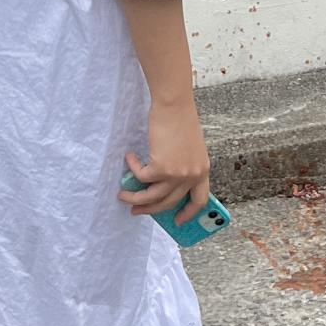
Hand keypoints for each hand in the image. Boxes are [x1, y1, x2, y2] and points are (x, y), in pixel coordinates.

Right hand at [122, 99, 210, 227]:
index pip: (199, 201)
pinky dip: (133, 168)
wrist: (174, 104)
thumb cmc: (180, 119)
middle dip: (150, 209)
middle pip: (169, 202)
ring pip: (152, 196)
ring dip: (135, 198)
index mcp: (203, 170)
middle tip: (136, 211)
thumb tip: (164, 184)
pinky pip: (141, 176)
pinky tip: (129, 158)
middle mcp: (192, 175)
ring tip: (122, 194)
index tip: (178, 221)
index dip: (188, 213)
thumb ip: (184, 166)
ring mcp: (177, 174)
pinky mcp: (161, 168)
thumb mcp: (190, 147)